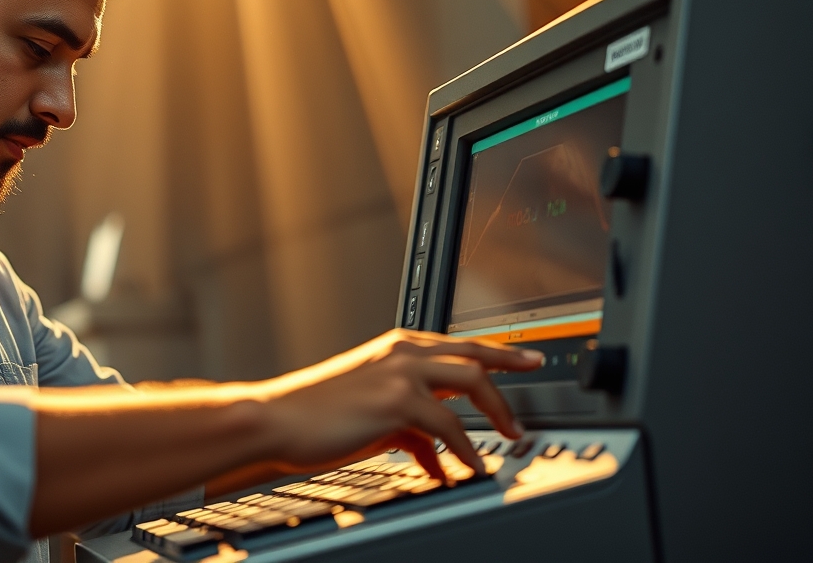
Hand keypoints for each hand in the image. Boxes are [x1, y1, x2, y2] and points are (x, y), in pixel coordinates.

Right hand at [254, 329, 542, 480]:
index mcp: (396, 348)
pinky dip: (465, 450)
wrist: (278, 420)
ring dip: (496, 415)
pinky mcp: (396, 401)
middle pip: (474, 356)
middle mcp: (402, 352)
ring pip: (470, 384)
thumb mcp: (371, 414)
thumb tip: (436, 455)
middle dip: (511, 372)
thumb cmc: (316, 418)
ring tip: (507, 442)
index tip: (527, 358)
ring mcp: (400, 373)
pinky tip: (468, 468)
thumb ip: (409, 427)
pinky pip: (449, 426)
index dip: (498, 352)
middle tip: (534, 389)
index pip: (458, 344)